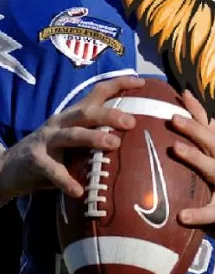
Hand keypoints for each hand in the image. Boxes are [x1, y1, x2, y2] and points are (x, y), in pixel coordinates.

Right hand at [0, 75, 143, 201]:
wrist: (10, 167)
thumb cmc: (52, 156)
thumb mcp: (74, 143)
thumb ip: (95, 140)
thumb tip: (134, 146)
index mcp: (73, 117)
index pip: (97, 93)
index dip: (118, 85)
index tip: (142, 82)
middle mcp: (61, 123)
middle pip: (86, 113)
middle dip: (109, 115)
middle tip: (131, 122)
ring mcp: (47, 141)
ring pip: (72, 135)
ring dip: (93, 138)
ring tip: (113, 145)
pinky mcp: (36, 160)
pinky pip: (54, 171)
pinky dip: (66, 181)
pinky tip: (78, 191)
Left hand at [171, 91, 214, 263]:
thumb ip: (205, 164)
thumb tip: (186, 145)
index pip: (210, 132)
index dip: (198, 112)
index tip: (182, 92)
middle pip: (212, 143)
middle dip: (193, 127)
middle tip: (172, 116)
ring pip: (213, 169)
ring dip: (194, 157)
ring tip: (175, 148)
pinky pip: (213, 212)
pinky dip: (198, 213)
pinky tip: (182, 215)